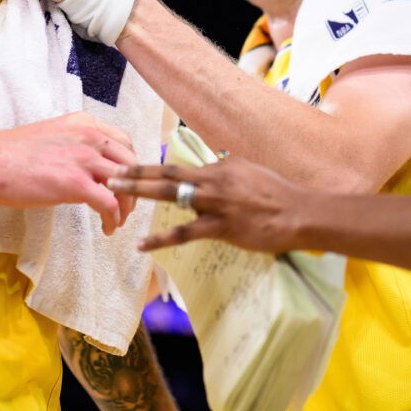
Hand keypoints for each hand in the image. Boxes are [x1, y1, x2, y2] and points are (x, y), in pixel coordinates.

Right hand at [0, 113, 138, 233]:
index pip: (124, 142)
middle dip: (134, 188)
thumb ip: (75, 145)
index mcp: (84, 124)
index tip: (126, 183)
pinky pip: (109, 204)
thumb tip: (87, 166)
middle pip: (132, 163)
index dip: (131, 167)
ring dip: (127, 206)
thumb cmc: (11, 154)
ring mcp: (83, 158)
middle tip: (126, 206)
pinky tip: (107, 228)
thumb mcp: (53, 136)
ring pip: (126, 184)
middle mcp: (89, 136)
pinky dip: (113, 219)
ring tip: (118, 220)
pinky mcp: (75, 183)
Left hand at [109, 159, 311, 254]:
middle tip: (111, 172)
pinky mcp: (221, 226)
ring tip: (114, 192)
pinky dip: (160, 238)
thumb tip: (211, 166)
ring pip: (171, 194)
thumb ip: (227, 171)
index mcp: (221, 166)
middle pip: (168, 173)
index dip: (154, 168)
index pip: (181, 167)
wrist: (300, 213)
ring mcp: (216, 202)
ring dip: (140, 191)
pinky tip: (142, 244)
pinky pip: (184, 232)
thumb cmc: (279, 195)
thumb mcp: (251, 173)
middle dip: (137, 172)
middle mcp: (214, 178)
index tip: (132, 167)